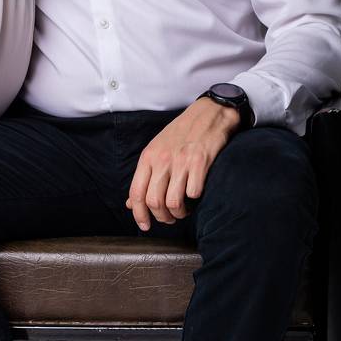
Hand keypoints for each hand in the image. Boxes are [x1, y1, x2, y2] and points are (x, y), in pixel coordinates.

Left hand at [126, 98, 240, 229]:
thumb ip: (144, 176)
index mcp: (148, 157)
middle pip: (154, 202)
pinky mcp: (201, 162)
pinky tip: (197, 193)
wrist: (208, 114)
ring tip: (184, 210)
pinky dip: (196, 199)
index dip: (139, 214)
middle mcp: (162, 160)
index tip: (145, 226)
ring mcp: (181, 161)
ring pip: (174, 202)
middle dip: (162, 217)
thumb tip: (131, 203)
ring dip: (180, 213)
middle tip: (170, 218)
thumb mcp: (157, 150)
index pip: (136, 192)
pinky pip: (194, 193)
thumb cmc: (182, 134)